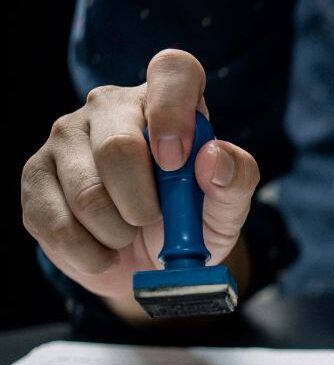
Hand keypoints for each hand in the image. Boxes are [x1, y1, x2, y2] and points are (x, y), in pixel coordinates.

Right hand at [20, 49, 259, 306]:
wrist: (149, 263)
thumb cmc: (193, 222)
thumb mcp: (227, 207)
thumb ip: (236, 179)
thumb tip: (213, 157)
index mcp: (165, 100)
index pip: (173, 70)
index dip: (174, 112)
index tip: (176, 162)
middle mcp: (110, 106)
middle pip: (118, 148)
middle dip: (144, 205)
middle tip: (153, 221)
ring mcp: (65, 136)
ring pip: (87, 196)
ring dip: (119, 234)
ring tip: (129, 234)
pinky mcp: (35, 176)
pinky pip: (57, 225)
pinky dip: (91, 254)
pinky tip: (104, 249)